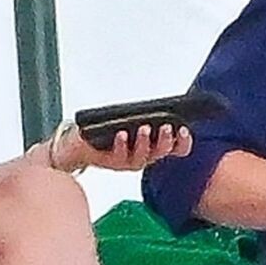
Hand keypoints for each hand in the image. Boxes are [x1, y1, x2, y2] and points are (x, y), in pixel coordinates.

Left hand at [68, 123, 193, 172]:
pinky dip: (122, 145)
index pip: (176, 148)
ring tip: (145, 128)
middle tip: (167, 127)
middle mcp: (145, 156)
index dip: (183, 141)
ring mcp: (129, 161)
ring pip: (142, 157)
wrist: (81, 144)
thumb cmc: (109, 130)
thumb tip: (158, 102)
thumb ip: (145, 114)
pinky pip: (119, 156)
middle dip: (166, 140)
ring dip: (145, 142)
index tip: (184, 129)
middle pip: (162, 152)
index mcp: (154, 146)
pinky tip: (121, 134)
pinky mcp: (112, 162)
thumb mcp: (131, 119)